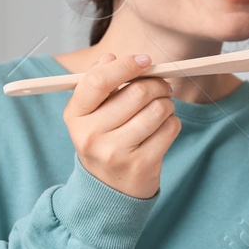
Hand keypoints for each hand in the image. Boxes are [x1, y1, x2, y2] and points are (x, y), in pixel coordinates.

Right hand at [62, 52, 180, 197]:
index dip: (126, 66)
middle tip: (161, 87)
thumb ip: (98, 83)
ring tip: (162, 108)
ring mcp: (116, 152)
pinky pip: (170, 128)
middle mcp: (91, 135)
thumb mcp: (90, 114)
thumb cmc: (103, 142)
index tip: (145, 61)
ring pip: (157, 109)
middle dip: (156, 85)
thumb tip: (110, 57)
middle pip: (137, 92)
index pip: (98, 81)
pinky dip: (172, 123)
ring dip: (166, 104)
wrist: (108, 191)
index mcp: (75, 116)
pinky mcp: (141, 164)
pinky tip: (163, 127)